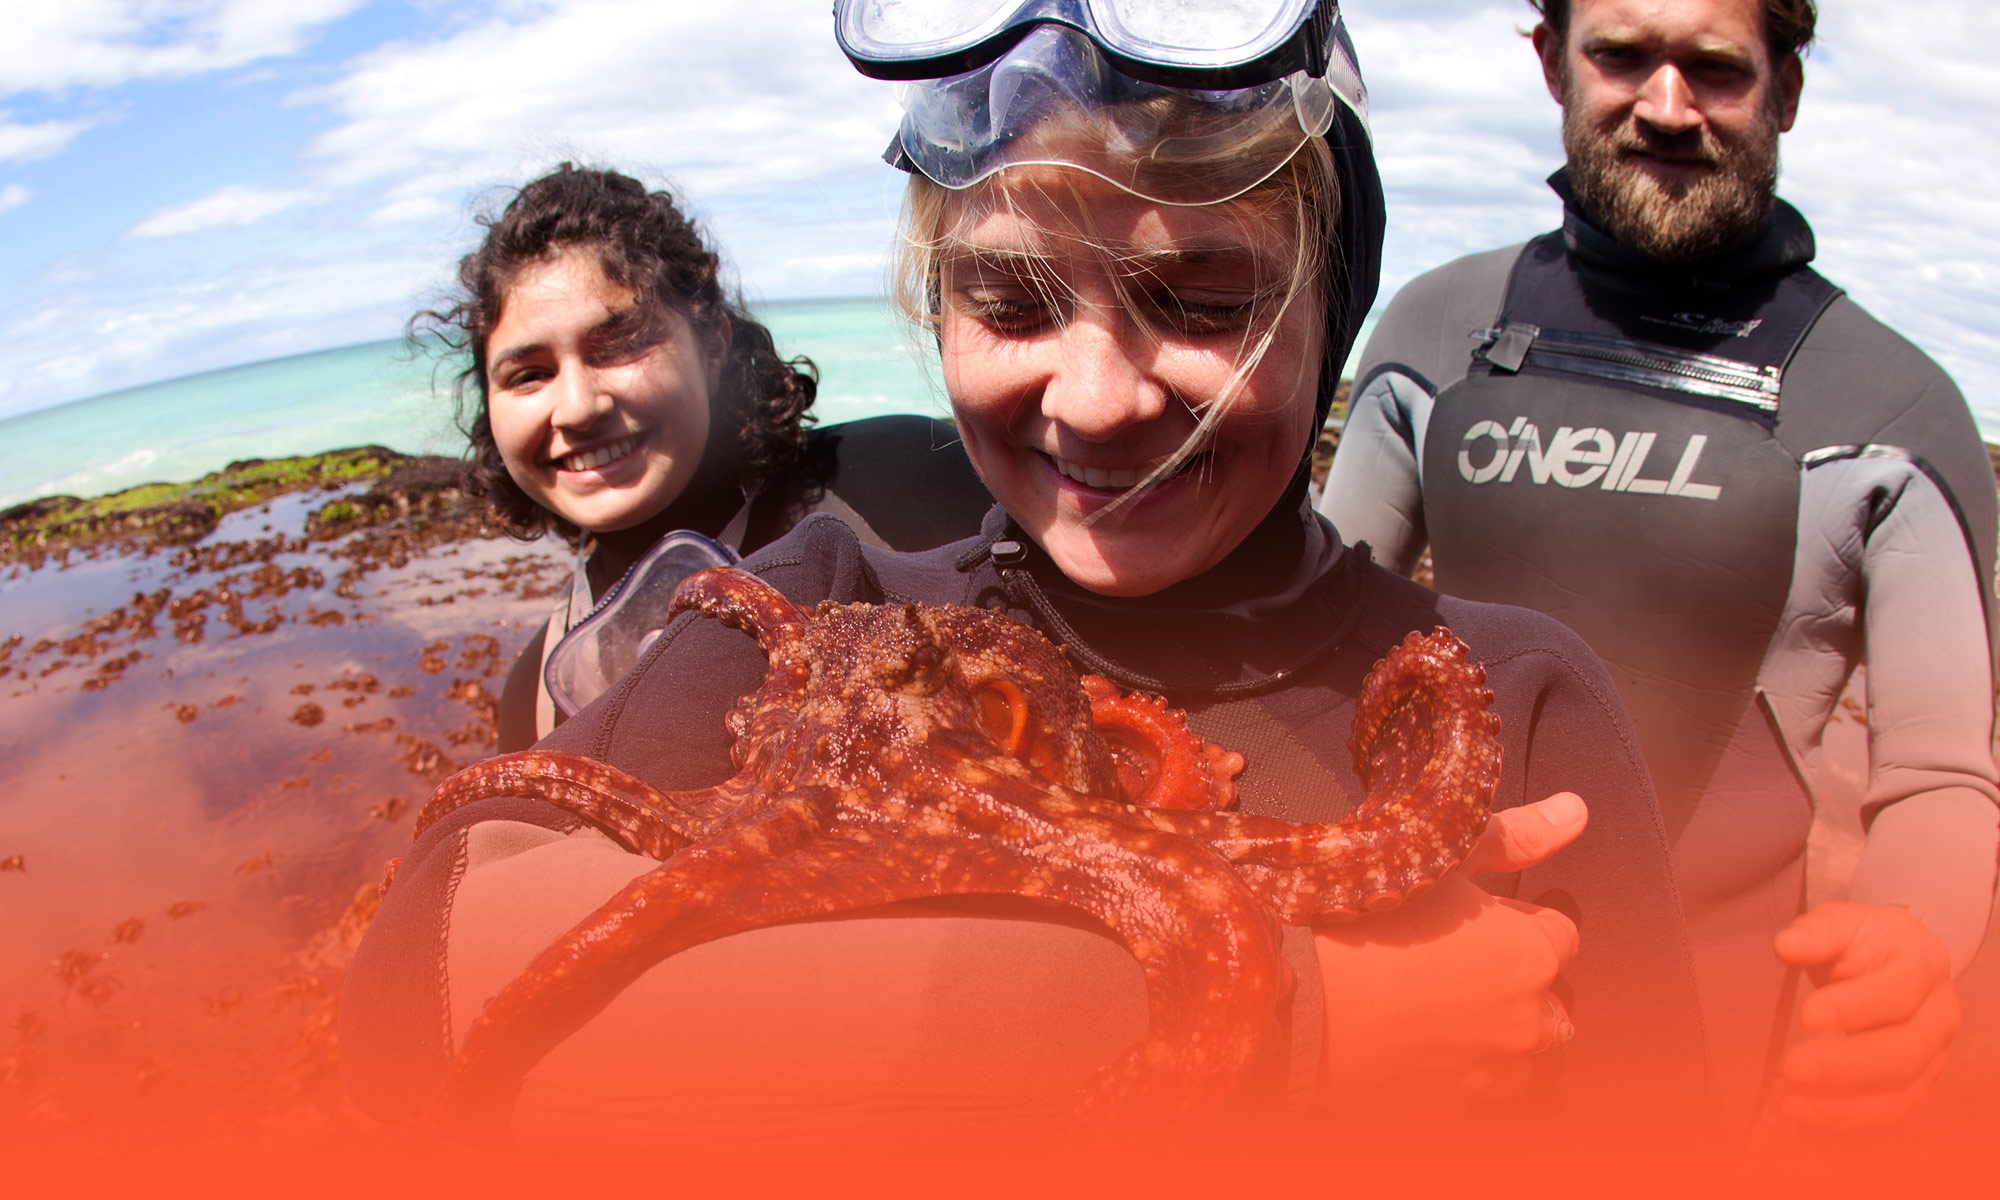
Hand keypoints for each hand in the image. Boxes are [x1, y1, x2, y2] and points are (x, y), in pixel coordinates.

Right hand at [1313, 792, 1586, 1111]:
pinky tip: (1421, 1043)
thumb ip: (1516, 838)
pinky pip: (1481, 1091)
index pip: (1560, 935)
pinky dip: (1464, 1070)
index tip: (1474, 920)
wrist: (1297, 995)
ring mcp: (1494, 1070)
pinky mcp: (1457, 1107)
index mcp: (1533, 954)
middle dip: (1516, 985)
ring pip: (1522, 1054)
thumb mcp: (1441, 859)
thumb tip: (1575, 811)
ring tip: (1438, 1008)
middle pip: (1549, 1002)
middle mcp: (1530, 1019)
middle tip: (1453, 963)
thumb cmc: (1366, 921)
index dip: (1515, 922)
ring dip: (1497, 1034)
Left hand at [1769, 902, 1960, 1129]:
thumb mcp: (1839, 923)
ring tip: (1791, 1103)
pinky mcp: (1921, 1083)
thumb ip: (1815, 934)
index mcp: (1924, 964)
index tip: (1807, 1016)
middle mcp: (1940, 1013)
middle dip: (1845, 1064)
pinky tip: (1807, 1116)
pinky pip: (1892, 1112)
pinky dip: (1850, 1120)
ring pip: (1902, 1091)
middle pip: (1905, 1051)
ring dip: (1845, 1104)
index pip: (1899, 992)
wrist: (1892, 960)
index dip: (1856, 1008)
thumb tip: (1785, 946)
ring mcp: (1936, 1053)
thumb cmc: (1862, 942)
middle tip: (1791, 1067)